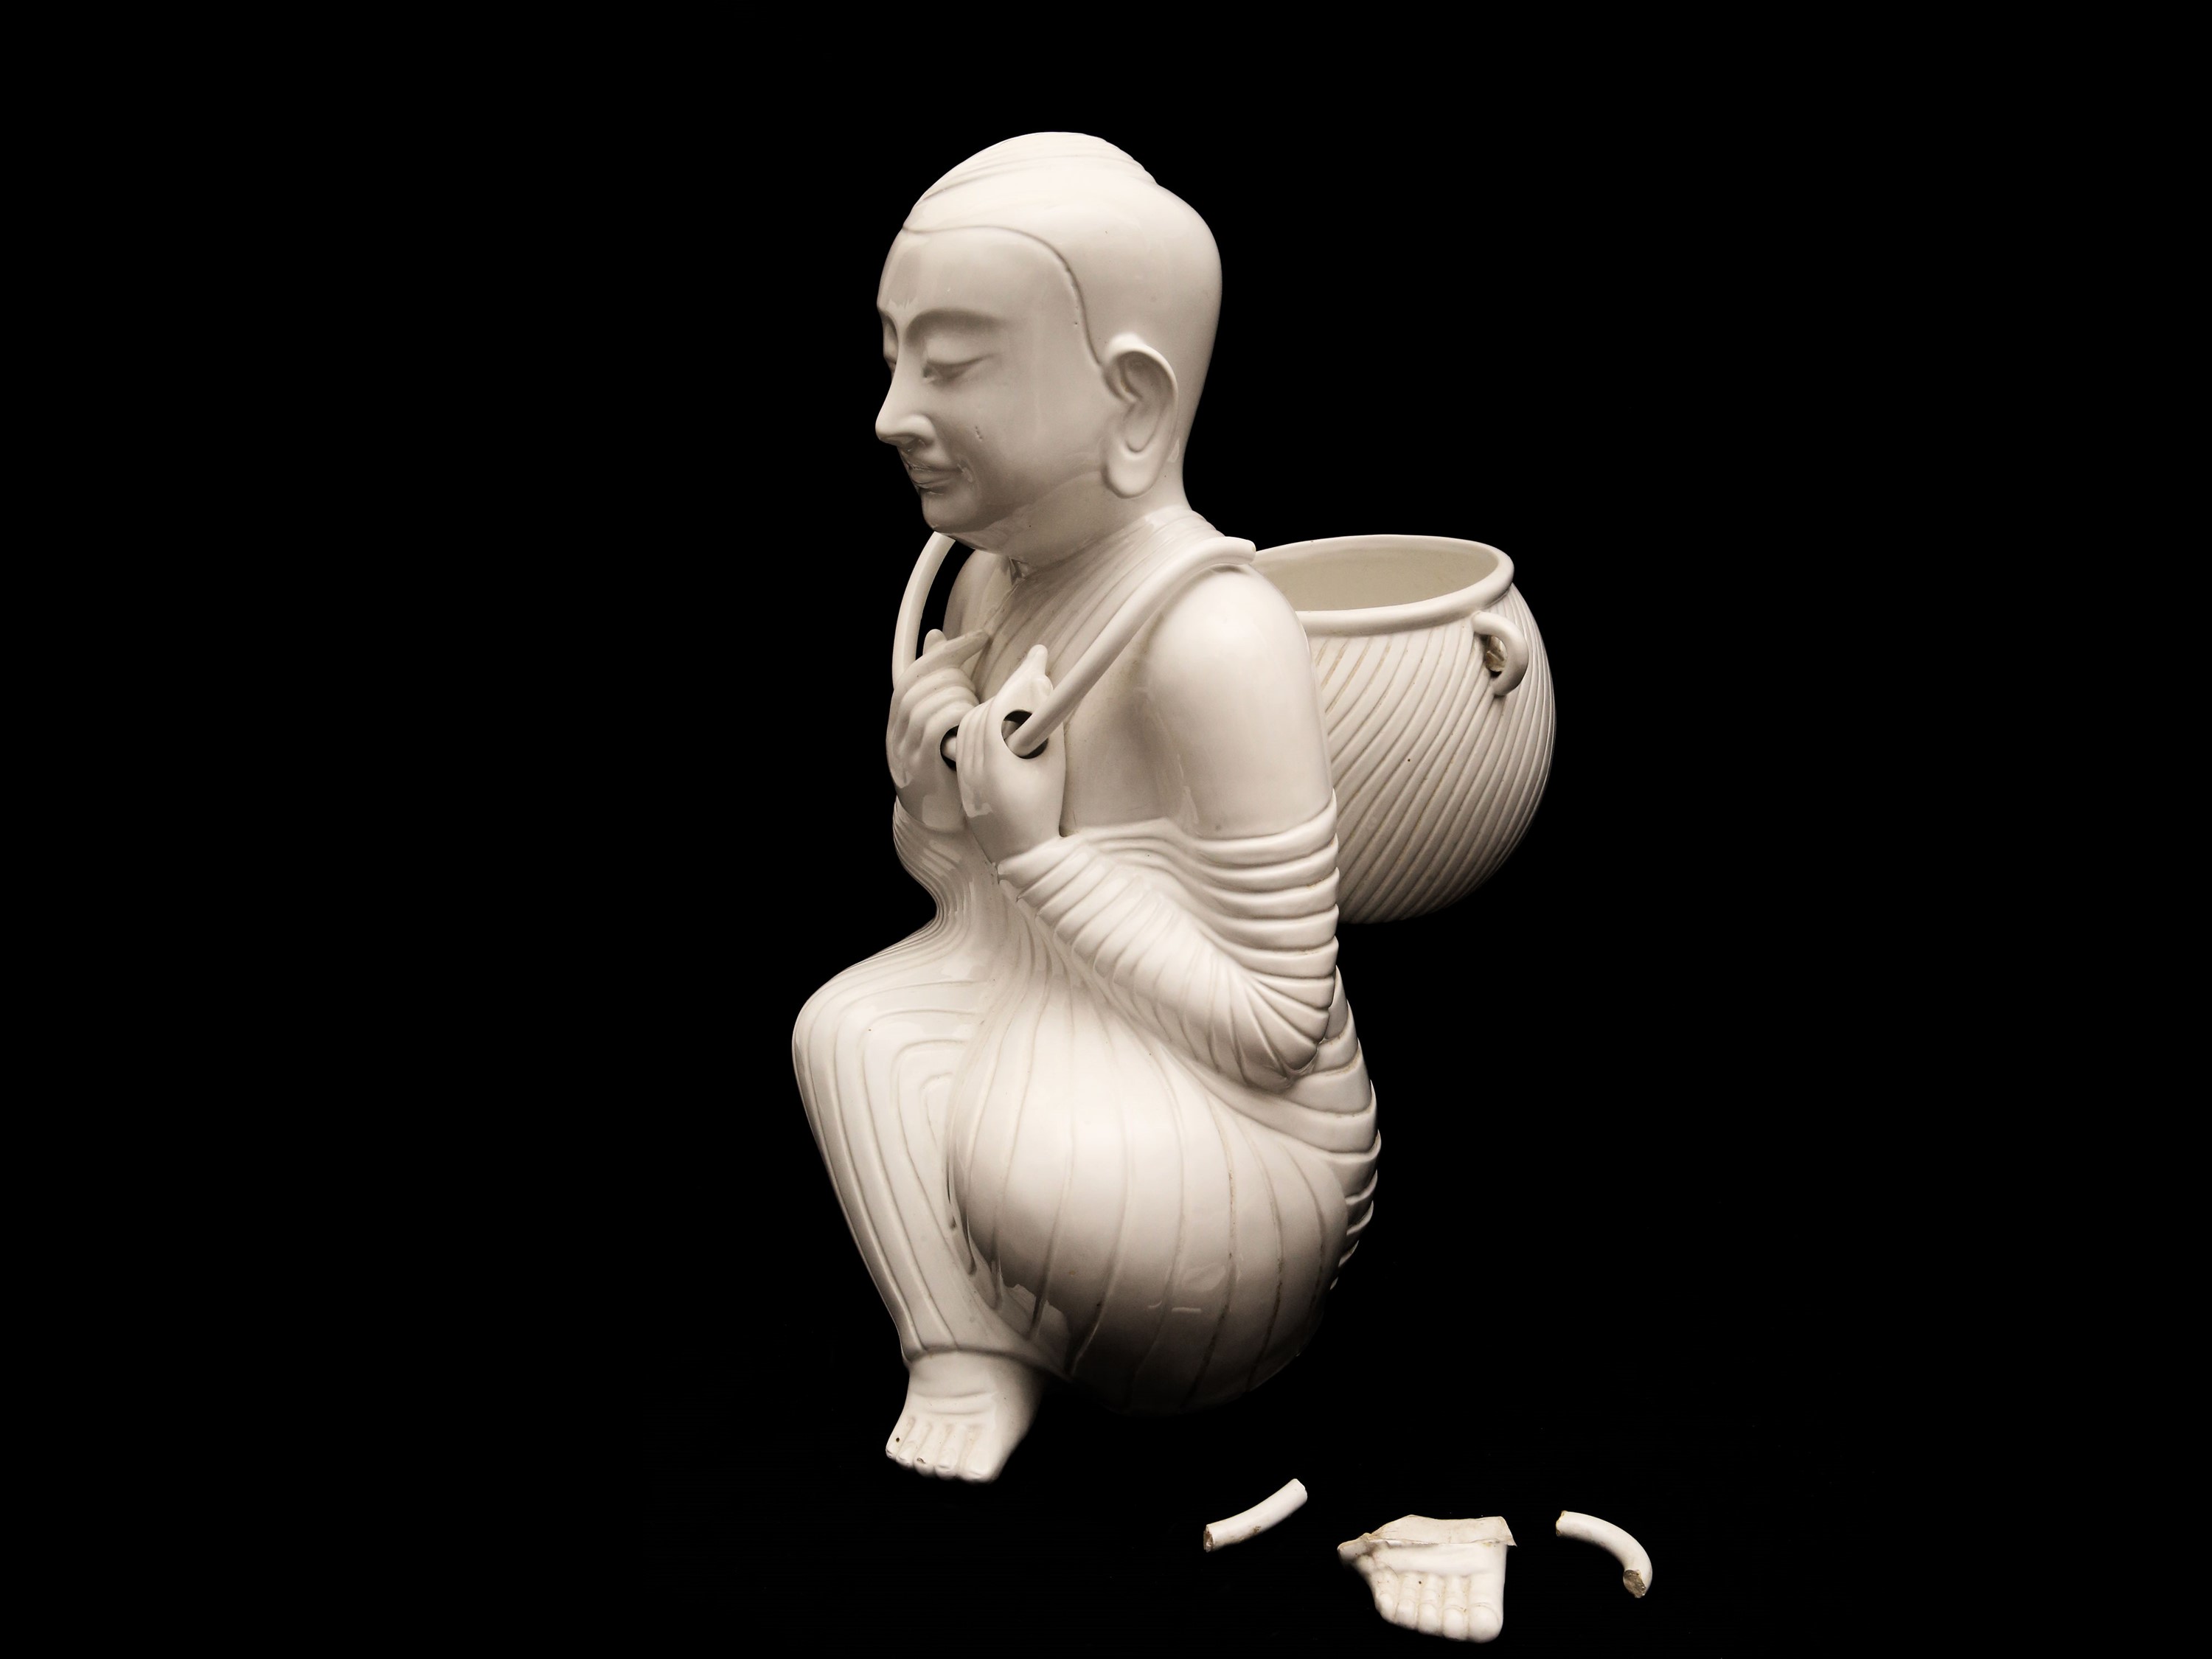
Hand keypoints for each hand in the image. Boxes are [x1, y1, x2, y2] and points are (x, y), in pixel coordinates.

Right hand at [888, 628, 987, 831]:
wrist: (937, 828)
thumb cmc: (950, 771)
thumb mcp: (944, 725)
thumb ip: (941, 686)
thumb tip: (937, 637)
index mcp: (900, 718)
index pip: (916, 670)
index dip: (948, 649)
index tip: (980, 637)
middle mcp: (896, 731)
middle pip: (920, 682)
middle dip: (958, 675)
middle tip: (979, 691)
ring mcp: (903, 750)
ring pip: (927, 700)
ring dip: (960, 696)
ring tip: (977, 711)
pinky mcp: (918, 768)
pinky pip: (933, 726)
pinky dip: (957, 715)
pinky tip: (973, 723)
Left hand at [955, 644, 1066, 863]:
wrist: (1024, 856)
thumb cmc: (1043, 810)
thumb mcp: (1053, 766)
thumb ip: (1048, 723)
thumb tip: (1041, 685)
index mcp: (994, 761)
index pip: (998, 707)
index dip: (1017, 681)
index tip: (1036, 658)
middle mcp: (972, 767)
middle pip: (979, 714)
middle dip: (1003, 698)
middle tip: (1027, 684)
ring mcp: (964, 777)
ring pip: (968, 729)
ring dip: (988, 714)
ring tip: (1014, 712)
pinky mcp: (961, 786)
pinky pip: (963, 748)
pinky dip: (978, 733)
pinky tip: (998, 734)